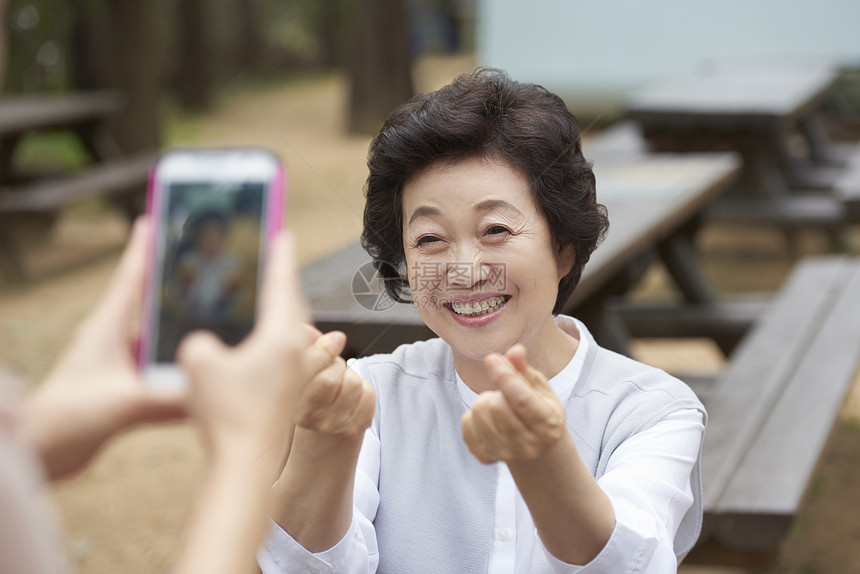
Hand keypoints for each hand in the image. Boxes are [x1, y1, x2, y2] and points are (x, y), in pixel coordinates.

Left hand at [21, 218, 186, 479]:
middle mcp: (113, 340)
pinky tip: (203, 373)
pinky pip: (160, 369)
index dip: (144, 247)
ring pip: (159, 338)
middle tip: (208, 267)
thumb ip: (166, 400)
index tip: (156, 217)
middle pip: (152, 303)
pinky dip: (180, 367)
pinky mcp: (124, 387)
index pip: (130, 277)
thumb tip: (209, 394)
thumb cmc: (64, 419)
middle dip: (178, 285)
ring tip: (217, 321)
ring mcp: (119, 364)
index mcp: (106, 328)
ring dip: (182, 331)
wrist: (42, 452)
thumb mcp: (122, 404)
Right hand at [177, 231, 310, 464]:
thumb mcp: (198, 365)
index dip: (280, 259)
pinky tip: (283, 354)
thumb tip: (204, 344)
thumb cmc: (226, 413)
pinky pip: (298, 361)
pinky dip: (292, 348)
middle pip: (297, 309)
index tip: (284, 235)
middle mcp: (296, 354)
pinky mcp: (291, 397)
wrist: (245, 465)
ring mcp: (297, 377)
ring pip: (303, 338)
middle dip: (287, 288)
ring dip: (296, 320)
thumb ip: (198, 342)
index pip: (282, 286)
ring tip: (284, 308)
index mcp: (280, 337)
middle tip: (280, 267)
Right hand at [292, 330, 375, 440]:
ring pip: (354, 382)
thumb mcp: (299, 378)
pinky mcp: (354, 429)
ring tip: (339, 387)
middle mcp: (309, 416)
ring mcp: (333, 425)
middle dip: (336, 364)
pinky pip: (369, 395)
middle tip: (330, 371)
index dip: (325, 347)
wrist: (317, 449)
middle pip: (335, 373)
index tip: (331, 341)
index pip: (311, 365)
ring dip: (350, 378)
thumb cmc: (307, 403)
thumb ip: (304, 351)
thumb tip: (310, 331)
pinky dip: (363, 391)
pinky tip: (351, 400)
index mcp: (289, 400)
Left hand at [461, 345, 566, 463]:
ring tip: (497, 407)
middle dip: (495, 391)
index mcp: (549, 425)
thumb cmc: (538, 409)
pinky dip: (473, 416)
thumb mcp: (539, 387)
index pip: (521, 399)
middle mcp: (530, 446)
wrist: (535, 447)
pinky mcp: (486, 457)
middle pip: (495, 406)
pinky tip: (487, 420)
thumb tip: (515, 351)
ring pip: (478, 413)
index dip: (504, 376)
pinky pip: (466, 425)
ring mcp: (506, 454)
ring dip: (484, 402)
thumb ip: (524, 369)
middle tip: (503, 394)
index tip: (491, 358)